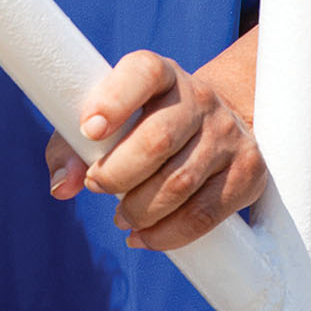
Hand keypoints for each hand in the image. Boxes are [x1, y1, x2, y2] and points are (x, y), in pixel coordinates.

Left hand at [44, 50, 265, 250]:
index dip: (112, 101)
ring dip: (140, 210)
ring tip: (121, 217)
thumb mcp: (102, 122)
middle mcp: (200, 98)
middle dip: (117, 175)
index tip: (87, 130)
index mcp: (160, 73)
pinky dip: (169, 234)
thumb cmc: (138, 124)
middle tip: (97, 187)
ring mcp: (229, 134)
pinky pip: (206, 214)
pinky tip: (145, 237)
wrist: (210, 125)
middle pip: (157, 139)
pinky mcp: (248, 172)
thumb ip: (70, 148)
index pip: (142, 73)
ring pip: (180, 183)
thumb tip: (61, 187)